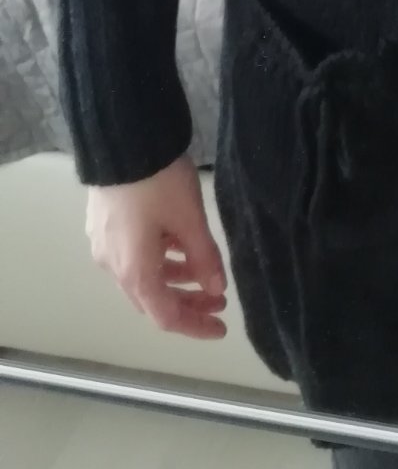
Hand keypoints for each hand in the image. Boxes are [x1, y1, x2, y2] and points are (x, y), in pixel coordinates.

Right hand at [86, 154, 227, 338]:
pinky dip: (160, 260)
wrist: (121, 141)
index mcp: (134, 272)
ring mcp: (105, 246)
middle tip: (219, 302)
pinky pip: (135, 256)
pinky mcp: (104, 226)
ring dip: (175, 280)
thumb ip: (205, 258)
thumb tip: (217, 289)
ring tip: (206, 274)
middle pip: (152, 300)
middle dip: (188, 304)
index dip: (195, 327)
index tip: (221, 327)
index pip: (166, 316)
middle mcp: (113, 266)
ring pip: (143, 277)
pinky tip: (181, 247)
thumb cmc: (159, 183)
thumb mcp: (190, 219)